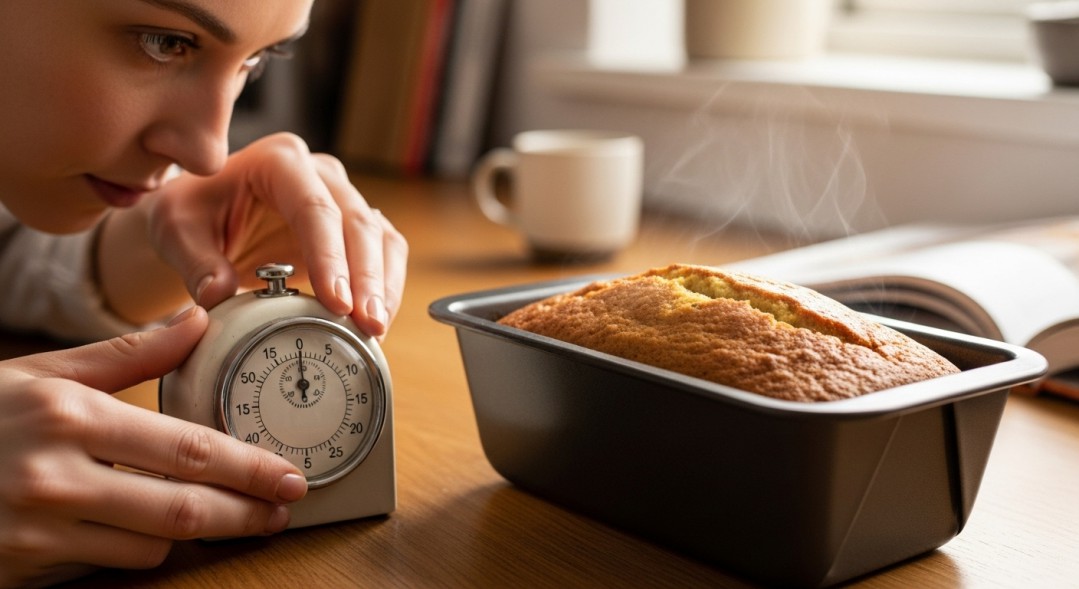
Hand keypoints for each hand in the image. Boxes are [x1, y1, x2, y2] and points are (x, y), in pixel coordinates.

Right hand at [0, 307, 307, 587]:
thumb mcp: (45, 371)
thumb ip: (128, 354)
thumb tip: (197, 320)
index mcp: (72, 416)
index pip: (187, 450)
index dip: (248, 469)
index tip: (290, 476)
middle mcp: (58, 477)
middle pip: (181, 510)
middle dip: (243, 515)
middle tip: (283, 510)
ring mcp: (38, 530)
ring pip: (150, 549)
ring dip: (195, 536)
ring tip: (230, 518)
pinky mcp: (25, 566)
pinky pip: (106, 569)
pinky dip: (139, 553)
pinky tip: (154, 534)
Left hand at [146, 133, 407, 336]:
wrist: (208, 217)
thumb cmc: (193, 213)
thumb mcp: (176, 229)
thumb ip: (195, 260)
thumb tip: (220, 294)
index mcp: (278, 161)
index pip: (314, 208)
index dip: (329, 256)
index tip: (337, 302)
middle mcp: (320, 173)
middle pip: (357, 223)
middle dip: (367, 278)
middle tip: (367, 324)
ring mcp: (343, 199)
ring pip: (381, 237)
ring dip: (384, 285)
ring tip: (376, 329)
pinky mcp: (354, 228)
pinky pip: (385, 253)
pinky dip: (386, 287)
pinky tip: (376, 321)